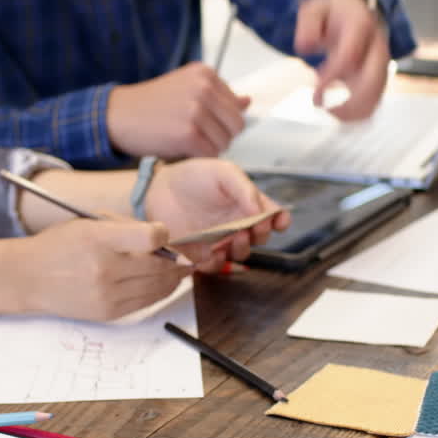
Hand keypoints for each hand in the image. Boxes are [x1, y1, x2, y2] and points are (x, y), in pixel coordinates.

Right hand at [20, 219, 191, 320]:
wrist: (29, 278)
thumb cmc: (60, 245)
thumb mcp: (89, 223)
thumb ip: (126, 228)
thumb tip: (164, 238)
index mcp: (99, 239)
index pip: (150, 237)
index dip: (163, 234)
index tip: (163, 234)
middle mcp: (105, 269)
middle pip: (162, 265)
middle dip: (181, 259)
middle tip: (191, 254)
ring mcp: (108, 294)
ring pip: (159, 286)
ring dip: (175, 278)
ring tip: (181, 269)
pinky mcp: (109, 312)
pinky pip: (147, 302)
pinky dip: (160, 292)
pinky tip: (164, 283)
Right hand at [107, 63, 251, 157]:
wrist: (116, 115)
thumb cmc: (149, 106)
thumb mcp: (185, 90)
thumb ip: (218, 96)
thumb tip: (248, 102)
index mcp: (206, 74)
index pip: (236, 107)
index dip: (220, 122)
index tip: (198, 123)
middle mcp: (204, 88)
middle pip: (236, 126)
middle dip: (219, 137)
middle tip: (194, 138)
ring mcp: (196, 110)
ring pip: (225, 142)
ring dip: (208, 149)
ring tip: (184, 142)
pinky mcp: (188, 133)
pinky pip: (210, 155)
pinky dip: (197, 158)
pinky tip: (179, 149)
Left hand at [143, 158, 290, 269]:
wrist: (157, 190)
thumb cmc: (191, 177)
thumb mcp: (222, 172)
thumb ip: (243, 187)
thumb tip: (259, 209)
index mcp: (247, 203)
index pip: (274, 216)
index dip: (281, 220)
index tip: (279, 221)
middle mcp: (238, 224)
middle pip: (261, 237)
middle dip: (262, 233)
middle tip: (254, 226)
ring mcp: (221, 241)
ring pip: (241, 253)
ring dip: (242, 248)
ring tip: (235, 236)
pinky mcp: (202, 254)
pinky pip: (216, 265)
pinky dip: (218, 262)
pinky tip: (214, 251)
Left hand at [295, 0, 390, 120]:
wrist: (357, 10)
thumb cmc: (335, 12)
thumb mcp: (315, 7)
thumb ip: (308, 24)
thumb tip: (305, 47)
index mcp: (361, 25)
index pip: (349, 56)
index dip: (332, 76)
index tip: (315, 90)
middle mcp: (376, 45)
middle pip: (374, 80)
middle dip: (349, 101)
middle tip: (321, 105)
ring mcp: (380, 63)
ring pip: (376, 95)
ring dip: (352, 111)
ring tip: (329, 111)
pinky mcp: (378, 77)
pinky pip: (374, 101)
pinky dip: (357, 113)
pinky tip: (337, 111)